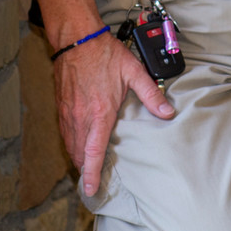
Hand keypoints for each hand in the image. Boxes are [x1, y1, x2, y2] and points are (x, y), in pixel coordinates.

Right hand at [54, 30, 175, 196]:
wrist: (77, 40)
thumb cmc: (105, 54)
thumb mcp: (134, 72)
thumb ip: (151, 94)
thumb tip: (168, 112)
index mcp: (100, 112)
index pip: (94, 151)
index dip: (92, 173)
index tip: (91, 189)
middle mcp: (81, 117)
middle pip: (80, 153)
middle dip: (85, 171)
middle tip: (91, 184)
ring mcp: (69, 113)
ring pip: (70, 145)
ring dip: (77, 160)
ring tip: (85, 170)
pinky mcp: (62, 107)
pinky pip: (65, 133)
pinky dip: (70, 145)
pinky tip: (76, 147)